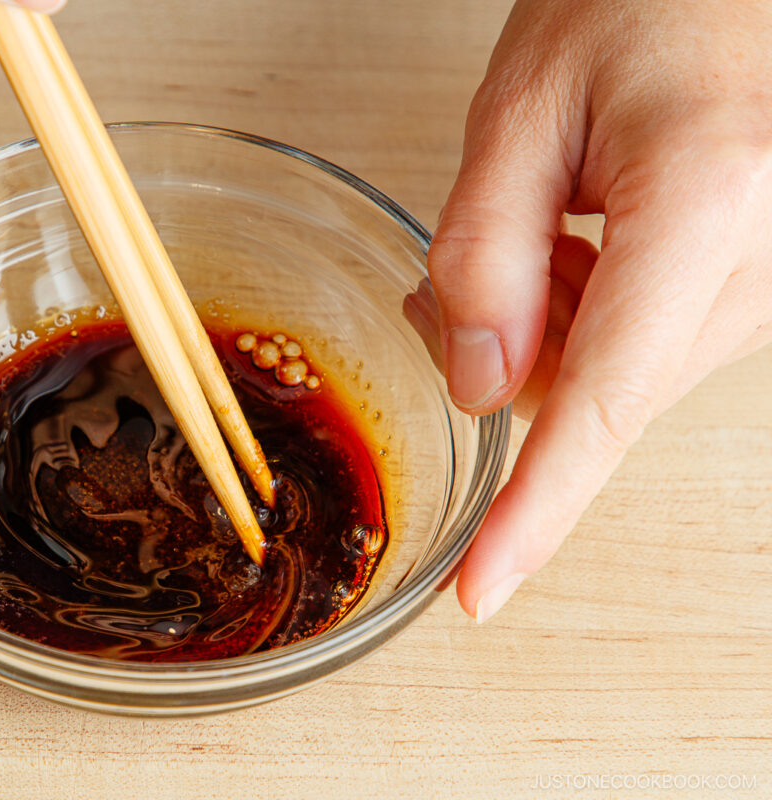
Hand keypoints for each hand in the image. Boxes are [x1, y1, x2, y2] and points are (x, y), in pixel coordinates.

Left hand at [428, 0, 771, 620]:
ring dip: (541, 327)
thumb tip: (479, 387)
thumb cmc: (642, 0)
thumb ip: (485, 251)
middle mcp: (764, 259)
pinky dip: (582, 314)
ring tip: (533, 222)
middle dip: (501, 357)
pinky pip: (643, 347)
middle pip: (591, 391)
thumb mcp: (522, 106)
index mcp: (706, 199)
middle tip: (460, 270)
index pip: (605, 399)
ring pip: (612, 376)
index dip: (536, 508)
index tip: (483, 589)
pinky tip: (578, 237)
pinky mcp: (754, 285)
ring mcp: (770, 280)